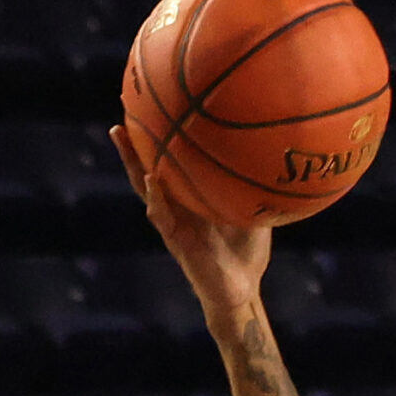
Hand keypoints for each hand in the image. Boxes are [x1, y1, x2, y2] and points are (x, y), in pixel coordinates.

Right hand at [109, 124, 272, 325]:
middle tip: (123, 108)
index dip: (159, 138)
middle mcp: (176, 204)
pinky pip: (161, 215)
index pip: (170, 161)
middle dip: (133, 140)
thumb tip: (275, 158)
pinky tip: (152, 179)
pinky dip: (156, 196)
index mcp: (191, 196)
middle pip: (147, 166)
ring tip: (120, 133)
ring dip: (131, 161)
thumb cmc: (246, 252)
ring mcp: (171, 221)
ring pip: (144, 185)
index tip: (150, 105)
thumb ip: (255, 190)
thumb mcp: (253, 214)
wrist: (242, 290)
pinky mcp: (175, 240)